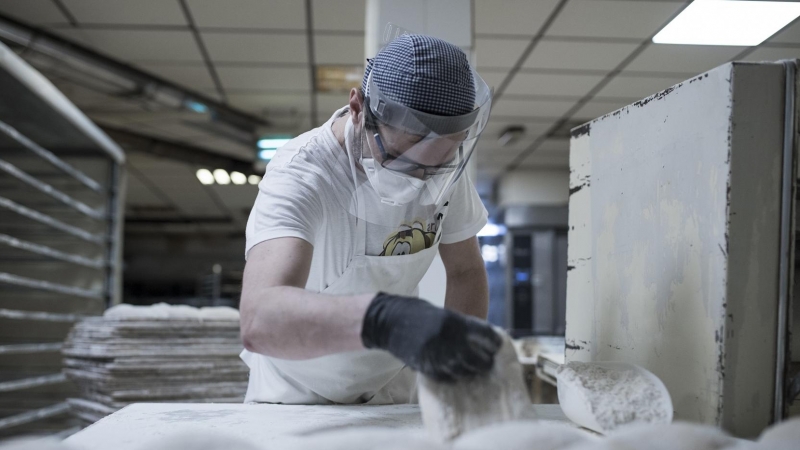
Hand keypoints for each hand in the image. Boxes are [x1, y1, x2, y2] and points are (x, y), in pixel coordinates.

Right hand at [360, 292, 501, 381]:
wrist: (387, 321)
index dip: (494, 343)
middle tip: (488, 362)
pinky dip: (455, 377)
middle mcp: (447, 339)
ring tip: (475, 370)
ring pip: (464, 371)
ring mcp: (436, 355)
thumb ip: (461, 326)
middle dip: (485, 361)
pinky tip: (457, 373)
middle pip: (478, 358)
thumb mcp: (442, 314)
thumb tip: (482, 341)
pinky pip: (447, 378)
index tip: (497, 346)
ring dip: (471, 371)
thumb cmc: (416, 313)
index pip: (485, 335)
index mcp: (454, 322)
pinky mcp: (425, 367)